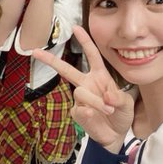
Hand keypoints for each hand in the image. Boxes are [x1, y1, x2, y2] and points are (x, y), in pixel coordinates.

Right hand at [33, 26, 134, 152]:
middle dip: (50, 61)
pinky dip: (91, 114)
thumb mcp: (127, 104)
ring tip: (108, 110)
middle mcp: (87, 84)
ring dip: (96, 102)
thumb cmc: (121, 114)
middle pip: (66, 69)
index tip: (76, 27)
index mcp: (100, 76)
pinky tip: (97, 118)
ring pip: (81, 93)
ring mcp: (80, 99)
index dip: (85, 41)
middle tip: (35, 51)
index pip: (92, 55)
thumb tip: (106, 96)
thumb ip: (119, 98)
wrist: (116, 136)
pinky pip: (80, 110)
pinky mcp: (77, 113)